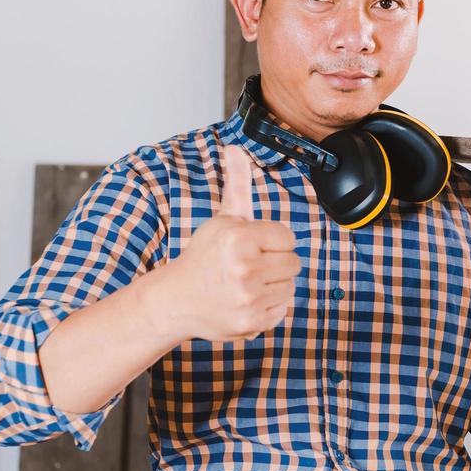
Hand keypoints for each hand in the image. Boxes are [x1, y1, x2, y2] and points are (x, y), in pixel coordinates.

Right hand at [152, 146, 301, 340]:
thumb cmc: (204, 256)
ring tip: (246, 283)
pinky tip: (245, 301)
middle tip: (248, 266)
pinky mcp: (252, 323)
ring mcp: (248, 298)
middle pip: (294, 262)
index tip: (250, 246)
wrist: (176, 300)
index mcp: (238, 238)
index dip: (271, 240)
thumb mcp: (222, 218)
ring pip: (290, 286)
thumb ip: (237, 184)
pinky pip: (283, 309)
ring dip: (273, 285)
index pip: (287, 237)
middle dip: (274, 262)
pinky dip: (269, 307)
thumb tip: (236, 147)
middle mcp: (244, 268)